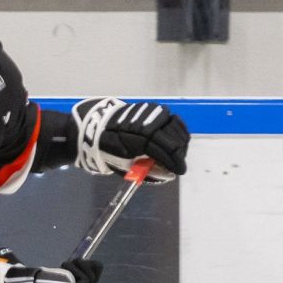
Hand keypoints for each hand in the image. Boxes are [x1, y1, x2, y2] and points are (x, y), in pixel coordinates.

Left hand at [73, 97, 188, 180]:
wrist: (101, 128)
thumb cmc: (113, 149)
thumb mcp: (127, 166)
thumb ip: (149, 171)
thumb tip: (170, 175)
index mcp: (141, 139)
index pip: (168, 152)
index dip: (176, 163)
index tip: (181, 171)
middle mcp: (149, 123)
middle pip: (175, 140)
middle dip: (180, 154)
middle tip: (179, 164)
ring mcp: (152, 113)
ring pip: (176, 127)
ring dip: (180, 142)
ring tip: (177, 153)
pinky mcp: (153, 107)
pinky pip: (172, 119)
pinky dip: (176, 130)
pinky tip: (175, 140)